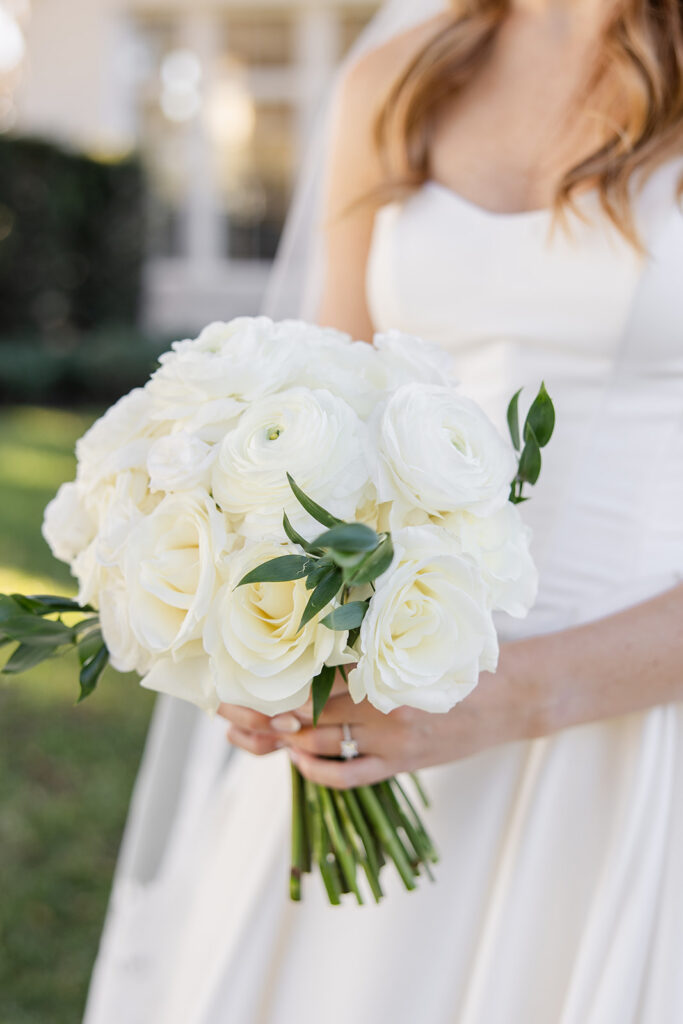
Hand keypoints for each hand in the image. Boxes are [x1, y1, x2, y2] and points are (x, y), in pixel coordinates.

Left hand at [217, 642, 544, 788]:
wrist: (512, 696)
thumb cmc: (459, 656)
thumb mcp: (415, 637)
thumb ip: (369, 639)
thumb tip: (316, 630)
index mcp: (383, 668)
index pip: (315, 678)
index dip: (273, 683)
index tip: (239, 678)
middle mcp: (382, 707)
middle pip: (307, 715)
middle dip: (260, 715)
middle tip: (225, 709)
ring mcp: (392, 742)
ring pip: (321, 746)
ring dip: (279, 742)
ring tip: (244, 734)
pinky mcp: (402, 764)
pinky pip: (350, 776)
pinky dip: (319, 772)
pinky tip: (297, 760)